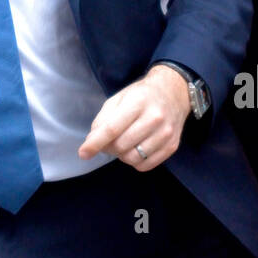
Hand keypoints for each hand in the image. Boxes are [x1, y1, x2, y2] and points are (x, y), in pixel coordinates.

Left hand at [77, 64, 191, 169]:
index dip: (95, 143)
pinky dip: (135, 162)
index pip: (112, 129)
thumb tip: (92, 142)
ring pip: (133, 158)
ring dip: (121, 155)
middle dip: (108, 147)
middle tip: (108, 141)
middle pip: (121, 146)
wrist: (174, 92)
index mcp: (138, 102)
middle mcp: (155, 118)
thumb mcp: (119, 99)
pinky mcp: (172, 145)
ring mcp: (166, 133)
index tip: (83, 153)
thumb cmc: (141, 95)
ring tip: (123, 144)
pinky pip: (146, 165)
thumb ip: (103, 119)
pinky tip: (135, 149)